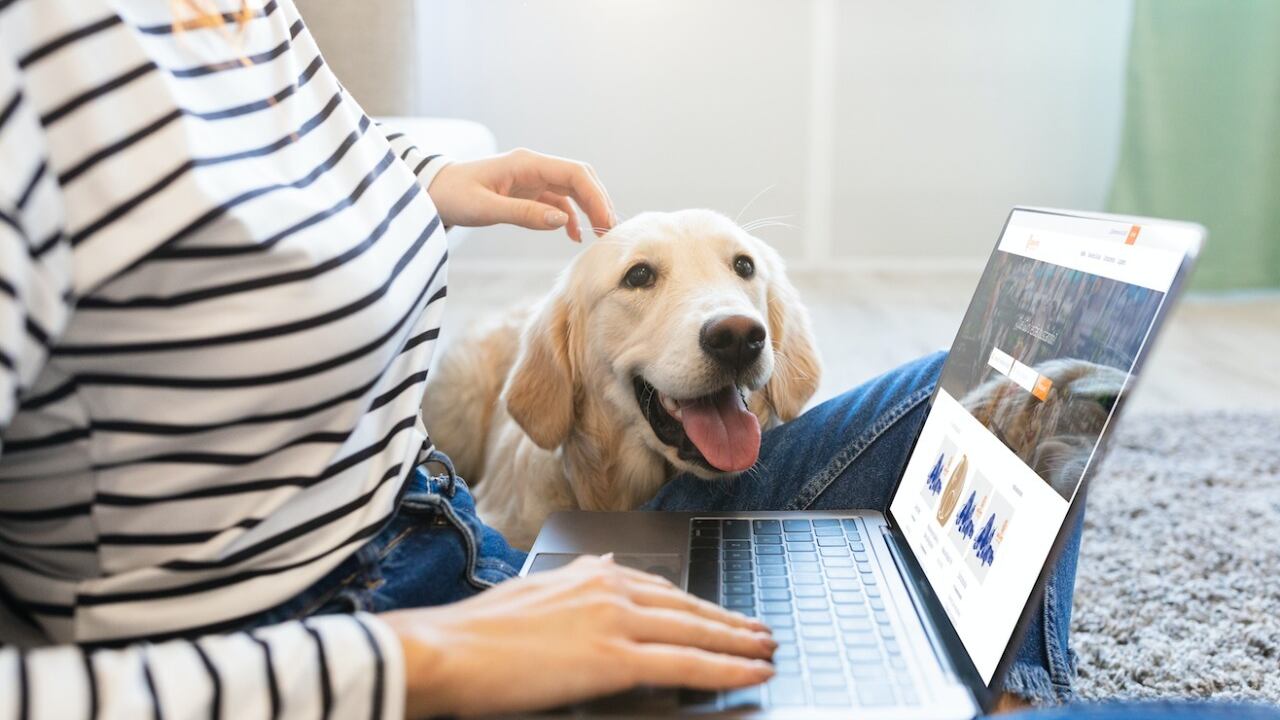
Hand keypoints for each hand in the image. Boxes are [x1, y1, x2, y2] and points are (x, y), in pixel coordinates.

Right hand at [381, 555, 774, 717]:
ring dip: (738, 644)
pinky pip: (685, 665)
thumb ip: (580, 576)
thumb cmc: (479, 629)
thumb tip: (611, 563)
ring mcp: (616, 621)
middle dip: (730, 622)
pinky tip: (748, 674)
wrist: (448, 647)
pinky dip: (725, 670)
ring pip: (696, 633)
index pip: (662, 588)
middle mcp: (611, 588)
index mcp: (592, 572)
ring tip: (766, 652)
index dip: (699, 605)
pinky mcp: (615, 659)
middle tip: (762, 631)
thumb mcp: (537, 586)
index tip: (723, 614)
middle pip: (688, 608)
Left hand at [427, 148, 615, 241]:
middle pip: (579, 178)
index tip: (605, 222)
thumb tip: (561, 222)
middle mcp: (534, 166)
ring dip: (588, 208)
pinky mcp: (527, 190)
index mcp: (526, 163)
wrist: (432, 192)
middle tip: (609, 231)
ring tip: (600, 234)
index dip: (595, 197)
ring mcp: (532, 177)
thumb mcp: (485, 208)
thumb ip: (523, 214)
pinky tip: (575, 236)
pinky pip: (558, 200)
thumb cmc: (453, 196)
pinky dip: (570, 217)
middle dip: (598, 201)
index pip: (574, 174)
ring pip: (572, 189)